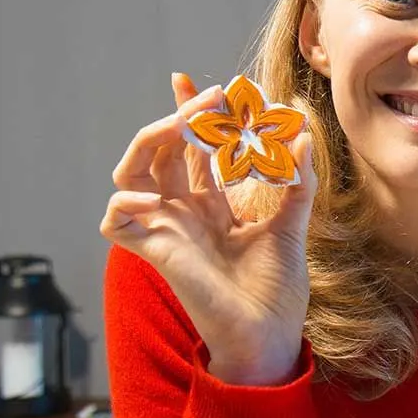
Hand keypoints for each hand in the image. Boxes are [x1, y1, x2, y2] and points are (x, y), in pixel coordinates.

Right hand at [99, 73, 317, 384]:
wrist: (269, 335)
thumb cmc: (277, 289)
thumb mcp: (293, 225)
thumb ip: (296, 181)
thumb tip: (302, 132)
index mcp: (211, 206)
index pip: (192, 149)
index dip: (191, 114)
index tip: (202, 81)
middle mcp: (184, 213)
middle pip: (163, 151)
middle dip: (182, 117)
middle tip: (212, 98)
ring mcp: (166, 230)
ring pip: (131, 173)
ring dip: (151, 142)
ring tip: (181, 125)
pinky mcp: (154, 252)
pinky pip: (115, 220)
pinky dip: (124, 202)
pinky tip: (154, 197)